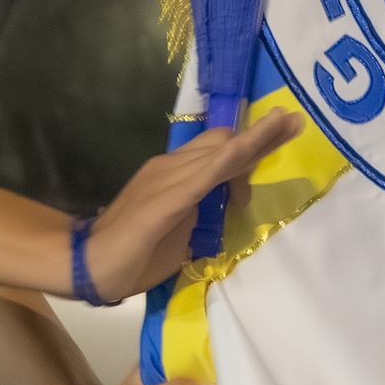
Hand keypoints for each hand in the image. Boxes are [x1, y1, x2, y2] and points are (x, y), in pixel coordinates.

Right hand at [86, 109, 301, 298]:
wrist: (89, 263)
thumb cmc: (134, 253)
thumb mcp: (181, 229)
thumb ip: (202, 211)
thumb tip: (225, 205)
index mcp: (175, 174)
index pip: (219, 149)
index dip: (252, 141)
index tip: (282, 130)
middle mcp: (172, 167)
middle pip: (224, 142)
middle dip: (262, 134)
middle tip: (294, 121)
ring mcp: (167, 179)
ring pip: (219, 152)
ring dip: (254, 140)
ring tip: (286, 124)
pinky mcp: (164, 199)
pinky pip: (201, 176)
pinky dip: (224, 160)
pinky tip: (244, 148)